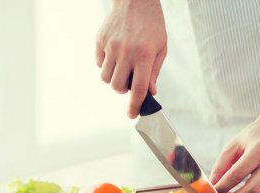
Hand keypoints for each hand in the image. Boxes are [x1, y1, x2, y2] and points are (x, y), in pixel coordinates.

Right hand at [96, 0, 166, 118]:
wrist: (135, 0)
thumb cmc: (152, 24)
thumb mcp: (160, 48)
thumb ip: (154, 72)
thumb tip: (150, 93)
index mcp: (144, 55)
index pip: (138, 88)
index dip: (135, 105)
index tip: (132, 115)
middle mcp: (126, 52)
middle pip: (117, 86)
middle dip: (123, 90)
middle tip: (130, 81)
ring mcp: (111, 46)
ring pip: (105, 78)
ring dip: (114, 79)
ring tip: (122, 67)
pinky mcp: (100, 40)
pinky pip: (99, 63)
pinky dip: (106, 65)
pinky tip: (115, 55)